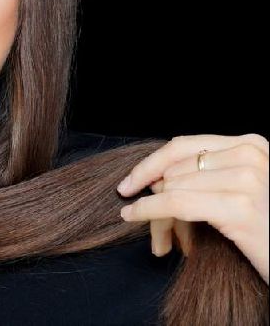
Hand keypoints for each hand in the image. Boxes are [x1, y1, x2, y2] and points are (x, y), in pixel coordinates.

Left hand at [116, 133, 268, 284]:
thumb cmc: (267, 232)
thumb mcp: (241, 191)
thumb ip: (204, 176)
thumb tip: (150, 180)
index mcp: (251, 144)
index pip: (182, 147)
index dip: (149, 165)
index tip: (129, 182)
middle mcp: (251, 155)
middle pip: (174, 170)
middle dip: (154, 197)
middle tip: (149, 225)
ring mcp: (248, 179)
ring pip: (170, 187)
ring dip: (155, 214)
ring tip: (161, 241)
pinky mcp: (240, 207)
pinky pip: (175, 203)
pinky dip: (148, 209)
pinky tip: (133, 215)